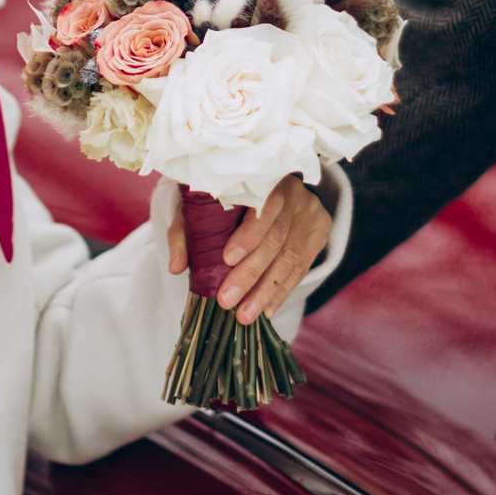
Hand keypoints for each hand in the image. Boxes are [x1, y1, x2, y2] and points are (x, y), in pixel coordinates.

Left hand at [167, 173, 332, 325]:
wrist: (270, 185)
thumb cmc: (229, 197)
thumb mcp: (204, 206)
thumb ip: (187, 231)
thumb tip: (176, 267)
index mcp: (267, 179)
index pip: (263, 206)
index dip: (248, 234)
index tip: (226, 259)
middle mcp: (295, 195)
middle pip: (276, 238)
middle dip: (251, 273)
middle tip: (228, 301)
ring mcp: (311, 214)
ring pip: (291, 258)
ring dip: (266, 291)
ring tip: (245, 315)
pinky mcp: (319, 232)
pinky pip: (302, 268)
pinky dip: (281, 291)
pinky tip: (267, 310)